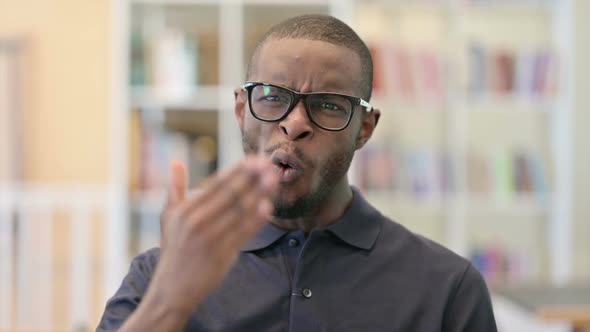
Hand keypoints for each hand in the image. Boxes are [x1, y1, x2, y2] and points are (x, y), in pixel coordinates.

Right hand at [149, 156, 278, 315]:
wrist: (171, 290)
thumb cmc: (173, 250)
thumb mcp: (168, 217)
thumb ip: (175, 187)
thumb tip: (176, 161)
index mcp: (185, 210)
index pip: (216, 184)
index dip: (237, 170)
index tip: (254, 159)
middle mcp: (197, 222)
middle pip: (231, 194)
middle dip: (252, 177)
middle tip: (270, 163)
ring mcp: (210, 238)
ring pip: (240, 211)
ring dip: (259, 193)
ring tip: (274, 179)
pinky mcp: (222, 255)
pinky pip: (243, 233)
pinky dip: (256, 219)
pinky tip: (268, 206)